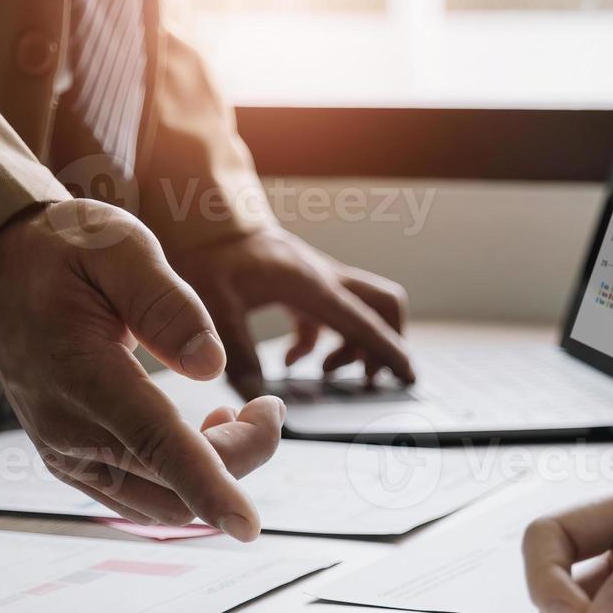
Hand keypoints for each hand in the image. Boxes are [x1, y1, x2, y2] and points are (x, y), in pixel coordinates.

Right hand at [0, 200, 280, 538]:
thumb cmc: (59, 253)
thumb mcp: (117, 246)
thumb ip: (166, 304)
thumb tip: (211, 365)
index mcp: (83, 374)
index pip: (154, 445)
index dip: (207, 486)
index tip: (247, 525)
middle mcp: (68, 430)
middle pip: (171, 485)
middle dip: (239, 458)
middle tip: (269, 408)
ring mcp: (66, 455)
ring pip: (160, 504)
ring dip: (214, 475)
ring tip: (238, 416)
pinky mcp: (71, 464)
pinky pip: (139, 498)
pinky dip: (183, 482)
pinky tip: (202, 434)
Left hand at [167, 226, 413, 396]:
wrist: (203, 216)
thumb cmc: (209, 253)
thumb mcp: (215, 302)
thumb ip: (236, 349)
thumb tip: (255, 396)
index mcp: (313, 285)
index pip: (364, 322)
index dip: (389, 351)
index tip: (410, 376)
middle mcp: (324, 279)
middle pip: (384, 305)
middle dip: (388, 341)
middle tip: (372, 376)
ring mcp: (316, 280)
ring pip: (361, 311)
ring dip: (356, 344)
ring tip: (329, 373)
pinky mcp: (302, 284)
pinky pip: (330, 315)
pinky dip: (324, 340)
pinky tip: (293, 360)